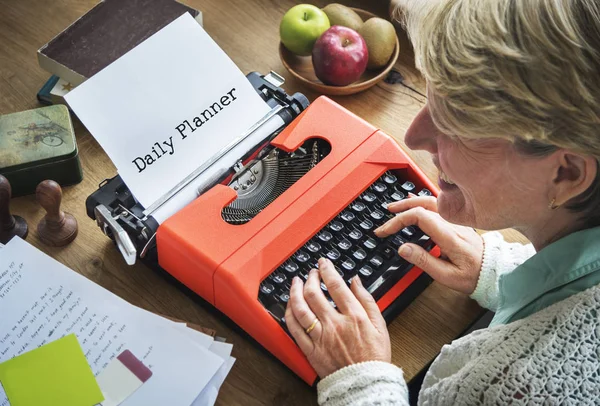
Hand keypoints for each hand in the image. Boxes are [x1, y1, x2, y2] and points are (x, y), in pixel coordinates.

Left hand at [285, 258, 390, 377]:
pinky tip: (290, 305)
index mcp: (353, 316)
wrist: (365, 383)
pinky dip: (289, 313)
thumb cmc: (374, 356)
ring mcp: (320, 337)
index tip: (323, 263)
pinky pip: (294, 329)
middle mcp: (335, 324)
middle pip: (314, 293)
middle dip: (310, 278)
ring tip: (295, 282)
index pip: (336, 285)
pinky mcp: (310, 350)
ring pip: (300, 308)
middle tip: (310, 272)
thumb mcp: (380, 324)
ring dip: (295, 291)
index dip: (327, 269)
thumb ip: (367, 299)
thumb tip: (356, 281)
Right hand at [375, 196, 483, 294]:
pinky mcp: (457, 222)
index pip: (419, 217)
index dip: (398, 221)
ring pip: (431, 201)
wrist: (494, 272)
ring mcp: (455, 221)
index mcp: (449, 236)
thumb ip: (424, 261)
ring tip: (395, 207)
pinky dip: (422, 202)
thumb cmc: (473, 276)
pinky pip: (437, 205)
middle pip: (424, 204)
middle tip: (386, 214)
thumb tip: (403, 248)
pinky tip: (415, 203)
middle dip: (401, 207)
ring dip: (410, 202)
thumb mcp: (447, 276)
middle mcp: (452, 224)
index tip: (385, 231)